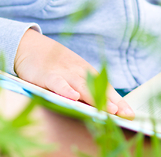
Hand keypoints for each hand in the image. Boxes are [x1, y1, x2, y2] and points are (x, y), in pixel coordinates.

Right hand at [14, 29, 134, 118]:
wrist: (30, 46)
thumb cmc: (54, 64)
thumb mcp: (72, 73)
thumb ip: (84, 87)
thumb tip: (101, 106)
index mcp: (85, 71)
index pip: (105, 87)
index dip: (118, 101)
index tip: (130, 114)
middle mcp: (78, 71)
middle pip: (97, 88)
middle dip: (111, 101)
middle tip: (124, 114)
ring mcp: (64, 72)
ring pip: (82, 86)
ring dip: (95, 98)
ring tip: (108, 110)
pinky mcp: (47, 74)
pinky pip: (58, 83)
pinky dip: (66, 89)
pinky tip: (74, 97)